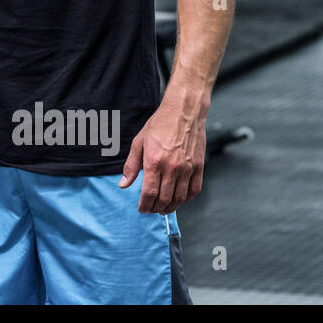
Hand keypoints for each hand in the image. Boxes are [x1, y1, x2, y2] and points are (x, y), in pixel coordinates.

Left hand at [119, 87, 206, 213]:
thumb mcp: (139, 142)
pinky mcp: (199, 167)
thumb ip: (131, 166)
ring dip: (170, 207)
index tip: (141, 209)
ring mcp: (187, 168)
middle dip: (155, 208)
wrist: (183, 112)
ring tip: (163, 208)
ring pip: (179, 198)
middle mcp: (172, 168)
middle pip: (164, 199)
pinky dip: (186, 199)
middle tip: (151, 209)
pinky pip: (194, 190)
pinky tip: (179, 200)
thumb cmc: (159, 125)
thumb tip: (123, 185)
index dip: (144, 205)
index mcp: (154, 162)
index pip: (149, 193)